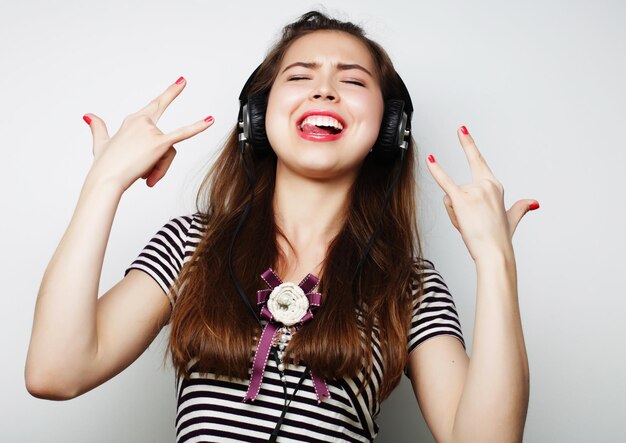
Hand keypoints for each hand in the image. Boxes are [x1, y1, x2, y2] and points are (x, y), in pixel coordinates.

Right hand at [83, 76, 213, 190]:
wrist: (106, 179)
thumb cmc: (105, 165)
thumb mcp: (101, 143)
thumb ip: (99, 128)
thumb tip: (88, 115)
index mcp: (132, 121)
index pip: (153, 107)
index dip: (167, 95)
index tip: (180, 83)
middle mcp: (142, 122)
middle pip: (165, 136)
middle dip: (172, 92)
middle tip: (184, 80)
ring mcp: (151, 131)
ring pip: (169, 151)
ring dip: (160, 169)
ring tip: (147, 180)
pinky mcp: (159, 143)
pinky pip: (182, 134)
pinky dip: (198, 127)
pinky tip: (210, 120)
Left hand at [426, 126, 538, 261]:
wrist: (494, 253)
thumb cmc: (500, 238)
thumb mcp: (512, 219)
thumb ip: (521, 207)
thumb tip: (534, 203)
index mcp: (495, 186)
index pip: (478, 162)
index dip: (469, 145)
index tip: (462, 130)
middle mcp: (485, 185)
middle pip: (458, 189)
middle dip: (459, 208)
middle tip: (469, 196)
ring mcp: (474, 191)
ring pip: (450, 197)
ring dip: (454, 214)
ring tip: (467, 226)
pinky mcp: (462, 199)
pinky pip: (445, 182)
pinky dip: (437, 171)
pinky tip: (430, 159)